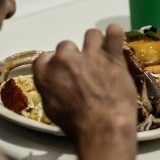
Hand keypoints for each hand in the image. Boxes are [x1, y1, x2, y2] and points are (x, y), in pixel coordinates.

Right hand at [33, 24, 135, 141]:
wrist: (103, 126)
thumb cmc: (76, 124)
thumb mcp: (52, 108)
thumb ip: (51, 88)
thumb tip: (55, 81)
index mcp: (46, 73)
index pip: (45, 57)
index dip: (55, 63)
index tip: (63, 71)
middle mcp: (65, 59)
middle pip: (66, 46)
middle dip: (75, 57)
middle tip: (85, 71)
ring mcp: (89, 55)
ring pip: (91, 34)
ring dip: (95, 44)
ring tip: (102, 57)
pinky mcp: (112, 55)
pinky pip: (114, 32)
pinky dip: (115, 34)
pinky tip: (115, 41)